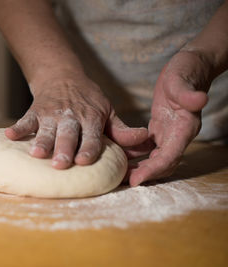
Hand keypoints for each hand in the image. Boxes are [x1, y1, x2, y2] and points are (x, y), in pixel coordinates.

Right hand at [5, 72, 148, 168]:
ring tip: (36, 154)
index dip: (88, 148)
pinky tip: (9, 135)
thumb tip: (144, 140)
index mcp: (91, 118)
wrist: (62, 76)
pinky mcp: (35, 111)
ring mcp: (51, 113)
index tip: (84, 162)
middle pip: (68, 134)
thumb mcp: (107, 111)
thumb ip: (122, 130)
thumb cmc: (88, 100)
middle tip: (60, 164)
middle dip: (64, 149)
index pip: (91, 136)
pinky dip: (17, 128)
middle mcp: (71, 116)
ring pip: (46, 129)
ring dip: (41, 141)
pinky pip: (25, 120)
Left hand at [128, 50, 211, 185]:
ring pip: (157, 159)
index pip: (169, 156)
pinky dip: (140, 157)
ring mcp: (171, 134)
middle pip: (163, 164)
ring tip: (119, 176)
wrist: (189, 67)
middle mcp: (179, 135)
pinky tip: (123, 159)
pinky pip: (151, 150)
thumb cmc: (185, 71)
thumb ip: (188, 93)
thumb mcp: (182, 80)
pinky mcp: (162, 130)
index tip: (135, 180)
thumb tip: (200, 100)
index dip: (153, 169)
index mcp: (184, 127)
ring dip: (141, 169)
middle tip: (122, 183)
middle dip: (145, 175)